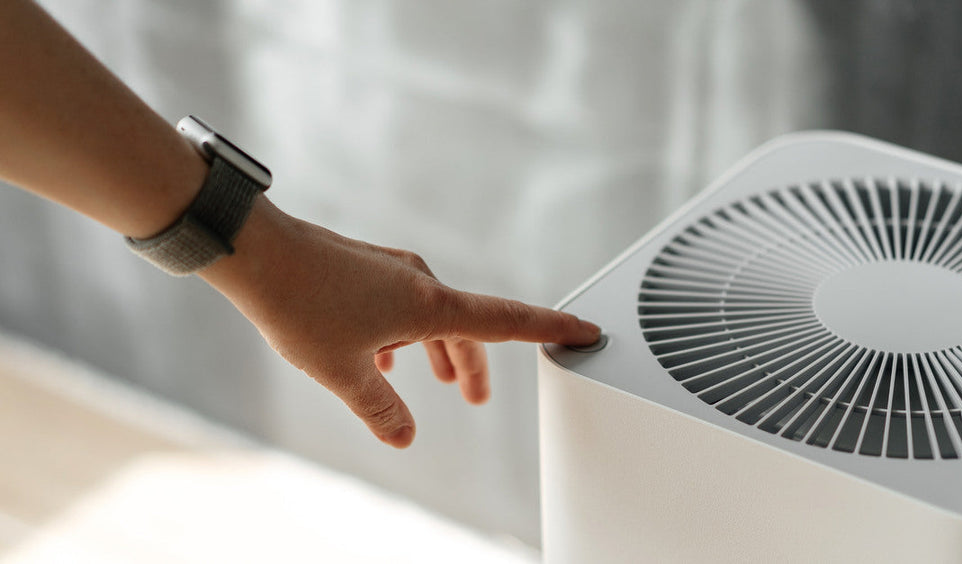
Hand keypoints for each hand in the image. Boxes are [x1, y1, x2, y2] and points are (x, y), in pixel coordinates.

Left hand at [200, 197, 599, 447]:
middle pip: (466, 327)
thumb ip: (380, 409)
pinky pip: (402, 306)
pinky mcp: (370, 268)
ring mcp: (394, 272)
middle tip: (474, 399)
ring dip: (437, 352)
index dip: (550, 329)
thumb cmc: (300, 306)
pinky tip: (378, 357)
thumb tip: (403, 436)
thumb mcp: (343, 373)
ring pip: (432, 318)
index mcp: (429, 306)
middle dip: (472, 365)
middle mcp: (419, 283)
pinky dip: (404, 335)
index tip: (585, 330)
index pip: (506, 321)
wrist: (256, 252)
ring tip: (433, 381)